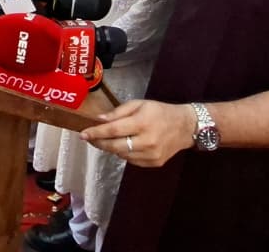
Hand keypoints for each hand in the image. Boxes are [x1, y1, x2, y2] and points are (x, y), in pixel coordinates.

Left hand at [79, 100, 195, 167]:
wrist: (185, 127)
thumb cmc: (160, 111)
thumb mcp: (139, 104)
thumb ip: (118, 112)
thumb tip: (99, 120)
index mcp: (142, 123)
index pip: (113, 130)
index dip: (96, 133)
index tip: (83, 134)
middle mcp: (147, 141)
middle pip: (114, 146)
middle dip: (99, 142)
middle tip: (90, 138)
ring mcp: (151, 155)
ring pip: (121, 155)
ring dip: (111, 148)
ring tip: (107, 140)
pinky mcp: (154, 163)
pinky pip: (131, 161)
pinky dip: (124, 153)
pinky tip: (125, 145)